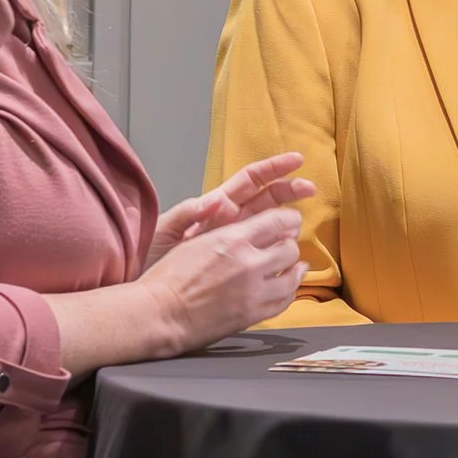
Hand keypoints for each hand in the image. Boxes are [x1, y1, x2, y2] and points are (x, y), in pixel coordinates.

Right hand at [137, 201, 305, 351]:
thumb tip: (255, 225)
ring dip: (293, 269)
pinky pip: (284, 301)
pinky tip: (285, 288)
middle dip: (289, 244)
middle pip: (290, 248)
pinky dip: (288, 292)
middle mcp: (249, 263)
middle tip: (285, 245)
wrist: (158, 314)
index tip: (291, 221)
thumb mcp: (196, 240)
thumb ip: (230, 231)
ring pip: (293, 276)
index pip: (279, 220)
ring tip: (292, 267)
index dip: (290, 219)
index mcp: (233, 239)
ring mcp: (254, 291)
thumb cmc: (169, 277)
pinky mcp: (253, 314)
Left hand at [149, 153, 316, 269]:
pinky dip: (277, 254)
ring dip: (287, 221)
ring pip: (269, 228)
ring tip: (300, 224)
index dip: (273, 169)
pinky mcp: (235, 268)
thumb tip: (217, 199)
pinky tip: (291, 256)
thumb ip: (188, 213)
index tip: (297, 161)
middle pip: (266, 200)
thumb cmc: (148, 259)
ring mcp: (233, 246)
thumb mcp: (164, 231)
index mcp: (213, 208)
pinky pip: (262, 258)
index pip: (250, 182)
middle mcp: (228, 223)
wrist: (146, 296)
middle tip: (311, 190)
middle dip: (290, 191)